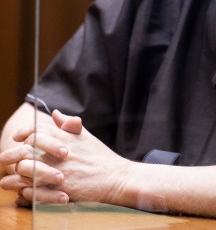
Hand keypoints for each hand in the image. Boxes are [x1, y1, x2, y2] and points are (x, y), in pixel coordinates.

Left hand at [0, 110, 127, 205]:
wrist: (116, 177)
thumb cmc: (101, 157)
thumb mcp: (86, 136)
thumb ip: (69, 124)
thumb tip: (55, 113)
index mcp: (66, 138)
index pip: (37, 129)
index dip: (24, 131)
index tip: (17, 137)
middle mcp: (60, 153)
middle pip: (27, 149)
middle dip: (12, 154)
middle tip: (4, 159)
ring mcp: (60, 171)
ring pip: (26, 170)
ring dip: (15, 174)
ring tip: (9, 179)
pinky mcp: (61, 189)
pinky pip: (34, 190)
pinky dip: (24, 191)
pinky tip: (22, 191)